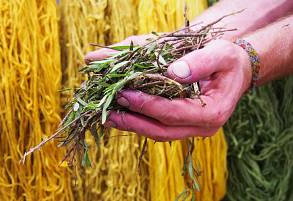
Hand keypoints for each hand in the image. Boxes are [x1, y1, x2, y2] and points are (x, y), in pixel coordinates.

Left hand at [85, 39, 251, 140]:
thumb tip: (174, 72)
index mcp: (214, 112)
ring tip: (108, 117)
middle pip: (163, 131)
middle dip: (134, 121)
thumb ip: (200, 62)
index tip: (124, 94)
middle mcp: (203, 127)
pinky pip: (160, 128)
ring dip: (133, 126)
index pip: (174, 113)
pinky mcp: (185, 126)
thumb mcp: (221, 54)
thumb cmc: (229, 61)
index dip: (148, 105)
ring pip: (159, 133)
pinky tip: (124, 115)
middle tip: (109, 112)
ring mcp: (194, 129)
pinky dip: (140, 122)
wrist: (235, 72)